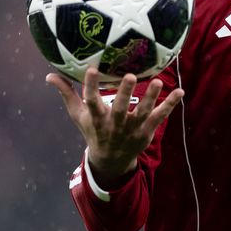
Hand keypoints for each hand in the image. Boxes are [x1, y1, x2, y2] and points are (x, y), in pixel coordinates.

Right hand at [46, 68, 183, 185]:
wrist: (110, 161)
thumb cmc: (94, 131)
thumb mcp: (79, 115)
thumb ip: (67, 94)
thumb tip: (49, 75)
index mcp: (97, 118)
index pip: (91, 101)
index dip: (91, 86)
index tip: (93, 69)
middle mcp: (115, 124)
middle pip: (119, 109)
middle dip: (124, 93)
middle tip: (129, 75)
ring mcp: (132, 129)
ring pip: (143, 113)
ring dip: (150, 98)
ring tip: (156, 81)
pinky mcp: (147, 132)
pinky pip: (160, 117)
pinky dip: (170, 105)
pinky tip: (180, 91)